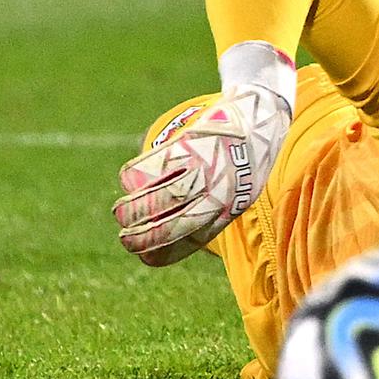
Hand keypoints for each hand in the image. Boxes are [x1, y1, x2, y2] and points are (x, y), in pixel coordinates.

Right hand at [112, 84, 289, 265]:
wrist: (258, 124)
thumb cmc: (242, 165)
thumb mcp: (237, 196)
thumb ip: (209, 213)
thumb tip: (170, 230)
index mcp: (226, 212)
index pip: (190, 242)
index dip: (162, 252)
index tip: (143, 255)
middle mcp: (214, 196)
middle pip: (170, 225)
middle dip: (141, 237)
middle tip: (125, 237)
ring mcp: (200, 171)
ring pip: (158, 198)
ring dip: (131, 209)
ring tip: (121, 213)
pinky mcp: (188, 146)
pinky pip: (153, 166)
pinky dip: (134, 176)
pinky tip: (128, 180)